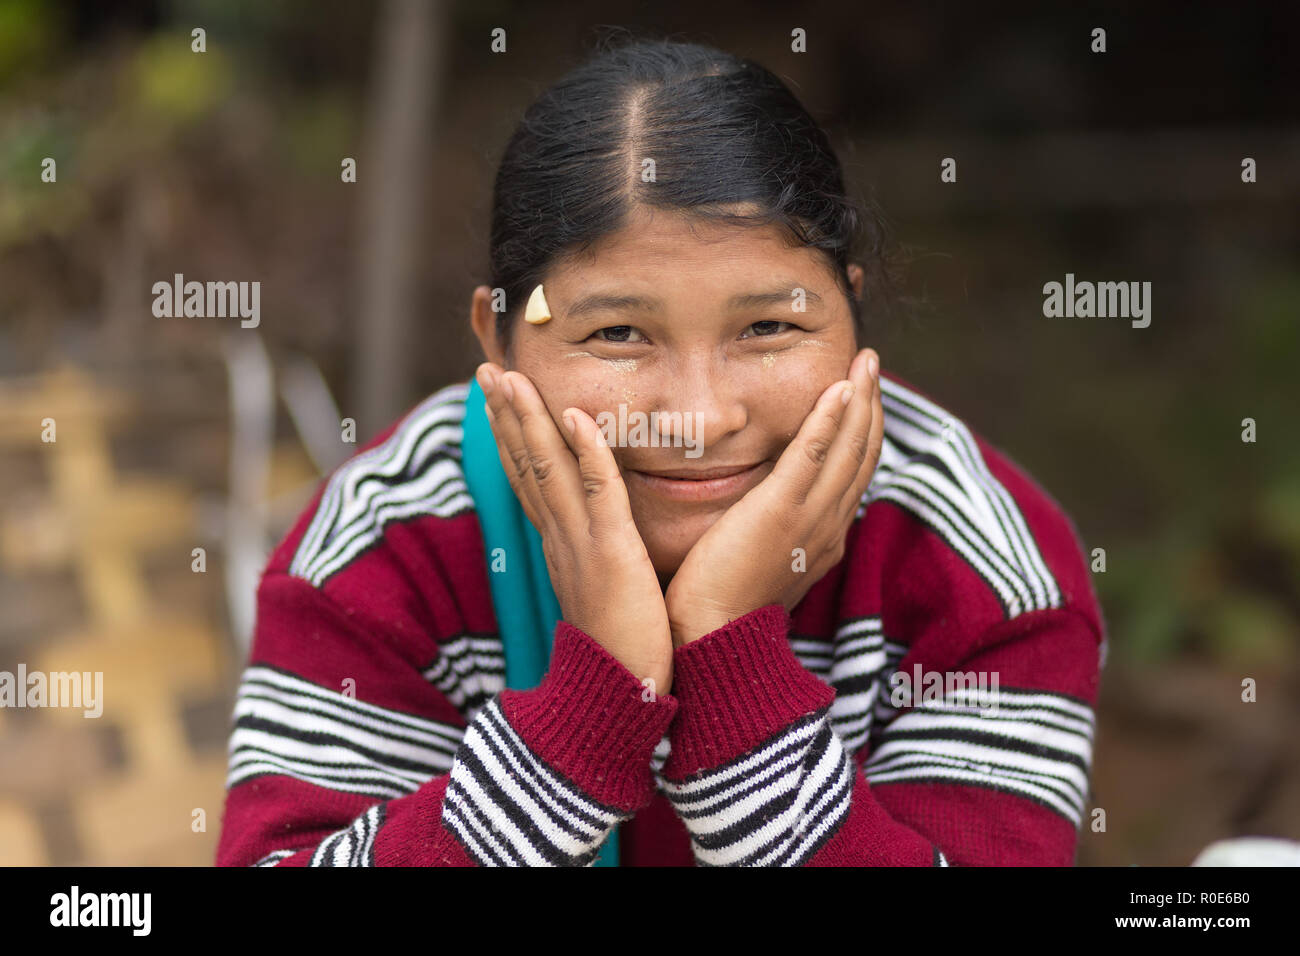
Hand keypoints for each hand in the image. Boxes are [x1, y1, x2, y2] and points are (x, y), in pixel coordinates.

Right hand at [476, 363, 673, 694]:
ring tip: (511, 378)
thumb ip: (590, 555)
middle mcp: (560, 537)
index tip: (498, 396)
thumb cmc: (621, 646)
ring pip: (549, 469)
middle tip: (488, 369)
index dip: (511, 435)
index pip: (529, 478)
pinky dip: (588, 454)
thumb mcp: (598, 589)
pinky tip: (576, 418)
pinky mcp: (612, 554)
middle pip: (526, 464)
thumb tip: (591, 533)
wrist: (618, 697)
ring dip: (529, 420)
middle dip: (506, 414)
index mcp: (558, 543)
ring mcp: (581, 544)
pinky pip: (600, 495)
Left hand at [664, 348, 883, 645]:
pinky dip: (830, 419)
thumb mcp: (762, 562)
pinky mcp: (780, 511)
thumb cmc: (721, 605)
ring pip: (847, 448)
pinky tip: (840, 388)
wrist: (711, 638)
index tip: (861, 395)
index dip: (862, 431)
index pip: (854, 474)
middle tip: (871, 363)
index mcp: (824, 538)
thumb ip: (774, 532)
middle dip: (871, 404)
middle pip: (861, 454)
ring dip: (860, 399)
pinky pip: (813, 455)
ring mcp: (808, 518)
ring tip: (866, 361)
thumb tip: (767, 510)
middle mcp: (828, 526)